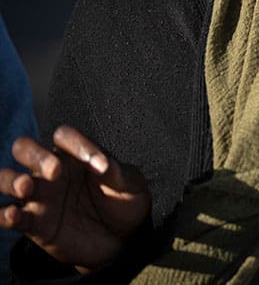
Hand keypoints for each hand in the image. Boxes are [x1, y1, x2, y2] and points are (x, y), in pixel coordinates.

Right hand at [0, 126, 150, 270]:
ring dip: (11, 180)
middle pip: (25, 148)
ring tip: (25, 187)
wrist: (123, 238)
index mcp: (75, 154)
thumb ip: (116, 171)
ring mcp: (39, 197)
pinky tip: (14, 215)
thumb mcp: (129, 183)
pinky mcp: (33, 224)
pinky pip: (9, 216)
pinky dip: (4, 215)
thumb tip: (102, 163)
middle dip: (34, 155)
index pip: (64, 136)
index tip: (98, 164)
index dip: (76, 143)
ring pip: (7, 179)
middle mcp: (51, 171)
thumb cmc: (125, 202)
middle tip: (54, 170)